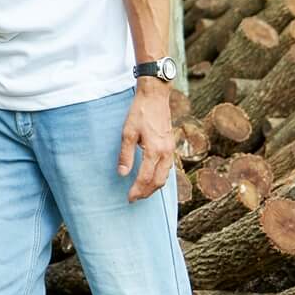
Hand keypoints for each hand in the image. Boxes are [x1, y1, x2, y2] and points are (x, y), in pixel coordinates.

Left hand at [116, 84, 175, 200]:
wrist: (155, 96)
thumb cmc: (139, 112)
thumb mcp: (127, 133)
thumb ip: (125, 155)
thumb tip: (122, 174)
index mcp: (154, 150)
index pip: (146, 178)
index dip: (137, 190)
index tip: (129, 198)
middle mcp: (165, 152)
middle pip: (158, 181)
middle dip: (147, 192)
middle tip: (135, 198)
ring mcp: (170, 149)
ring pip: (166, 176)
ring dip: (154, 187)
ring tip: (143, 191)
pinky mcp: (171, 145)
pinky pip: (168, 168)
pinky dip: (161, 177)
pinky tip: (153, 177)